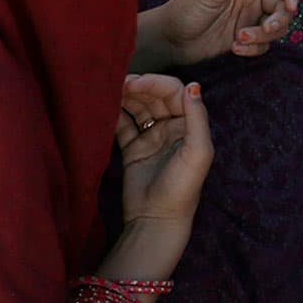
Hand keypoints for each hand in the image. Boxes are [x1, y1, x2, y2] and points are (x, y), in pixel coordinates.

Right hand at [116, 75, 212, 230]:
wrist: (156, 220)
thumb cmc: (182, 188)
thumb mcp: (198, 153)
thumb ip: (198, 118)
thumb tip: (193, 85)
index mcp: (189, 125)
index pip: (173, 92)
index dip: (155, 82)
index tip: (134, 83)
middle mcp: (171, 127)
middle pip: (154, 96)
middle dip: (138, 86)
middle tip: (118, 84)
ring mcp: (152, 137)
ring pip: (138, 107)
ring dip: (125, 96)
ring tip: (108, 91)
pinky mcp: (134, 149)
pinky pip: (123, 125)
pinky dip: (114, 114)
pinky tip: (104, 107)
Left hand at [152, 0, 301, 67]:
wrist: (168, 39)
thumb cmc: (185, 9)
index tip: (292, 6)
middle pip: (283, 8)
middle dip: (278, 20)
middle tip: (265, 29)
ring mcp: (248, 21)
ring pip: (275, 29)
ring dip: (263, 37)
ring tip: (239, 39)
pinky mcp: (243, 40)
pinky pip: (263, 46)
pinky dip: (254, 49)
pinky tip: (235, 48)